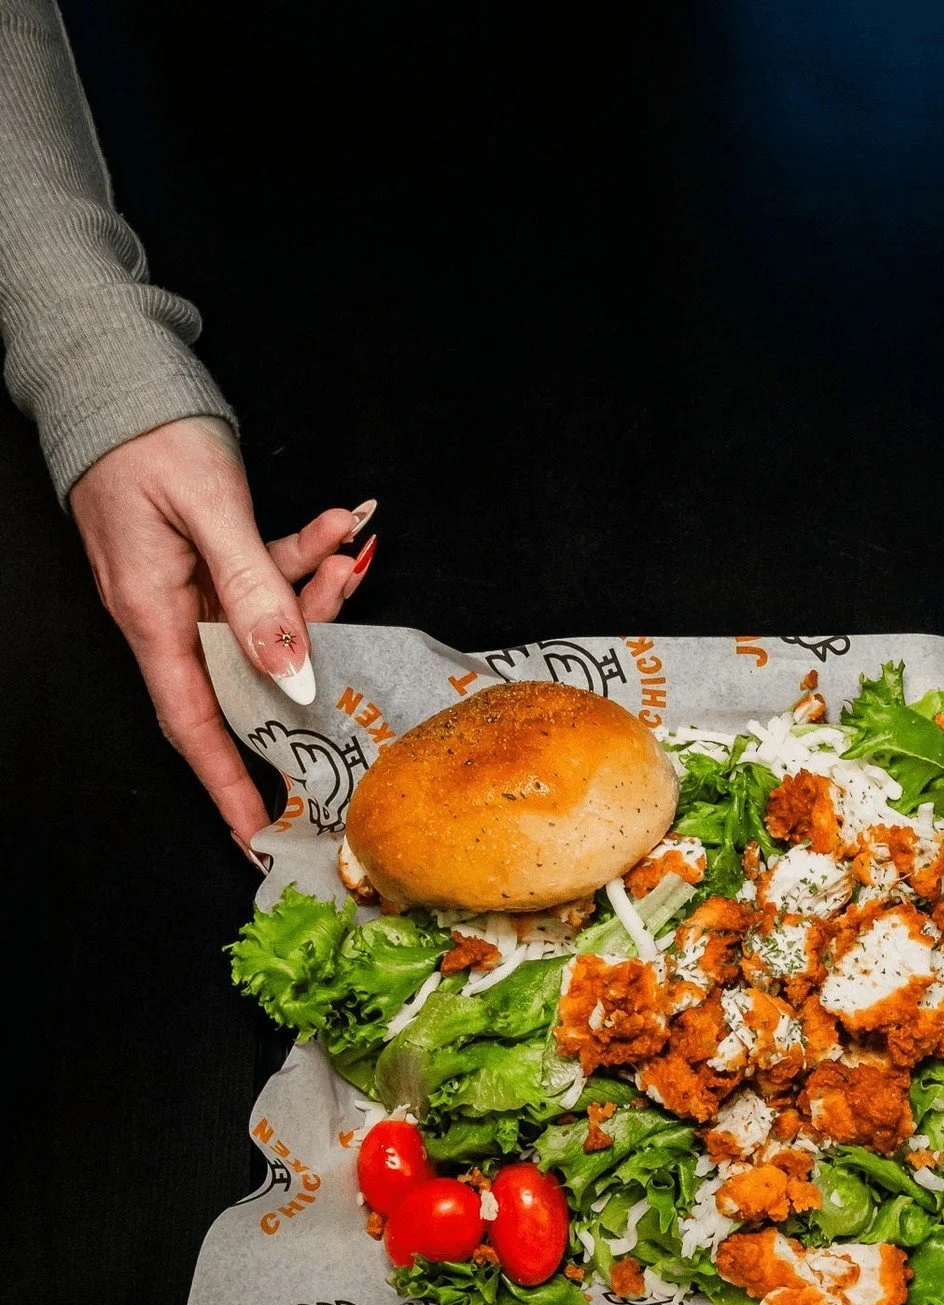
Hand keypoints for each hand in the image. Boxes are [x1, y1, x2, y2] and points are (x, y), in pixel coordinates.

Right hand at [70, 417, 376, 847]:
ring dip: (316, 594)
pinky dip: (303, 554)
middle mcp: (169, 609)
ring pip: (267, 620)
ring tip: (350, 551)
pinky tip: (338, 525)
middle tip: (357, 665)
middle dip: (306, 669)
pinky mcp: (208, 554)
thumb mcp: (209, 512)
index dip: (227, 781)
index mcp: (152, 614)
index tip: (258, 830)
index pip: (192, 723)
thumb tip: (290, 672)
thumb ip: (255, 593)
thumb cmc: (148, 431)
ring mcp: (189, 582)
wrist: (117, 365)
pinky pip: (264, 574)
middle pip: (247, 671)